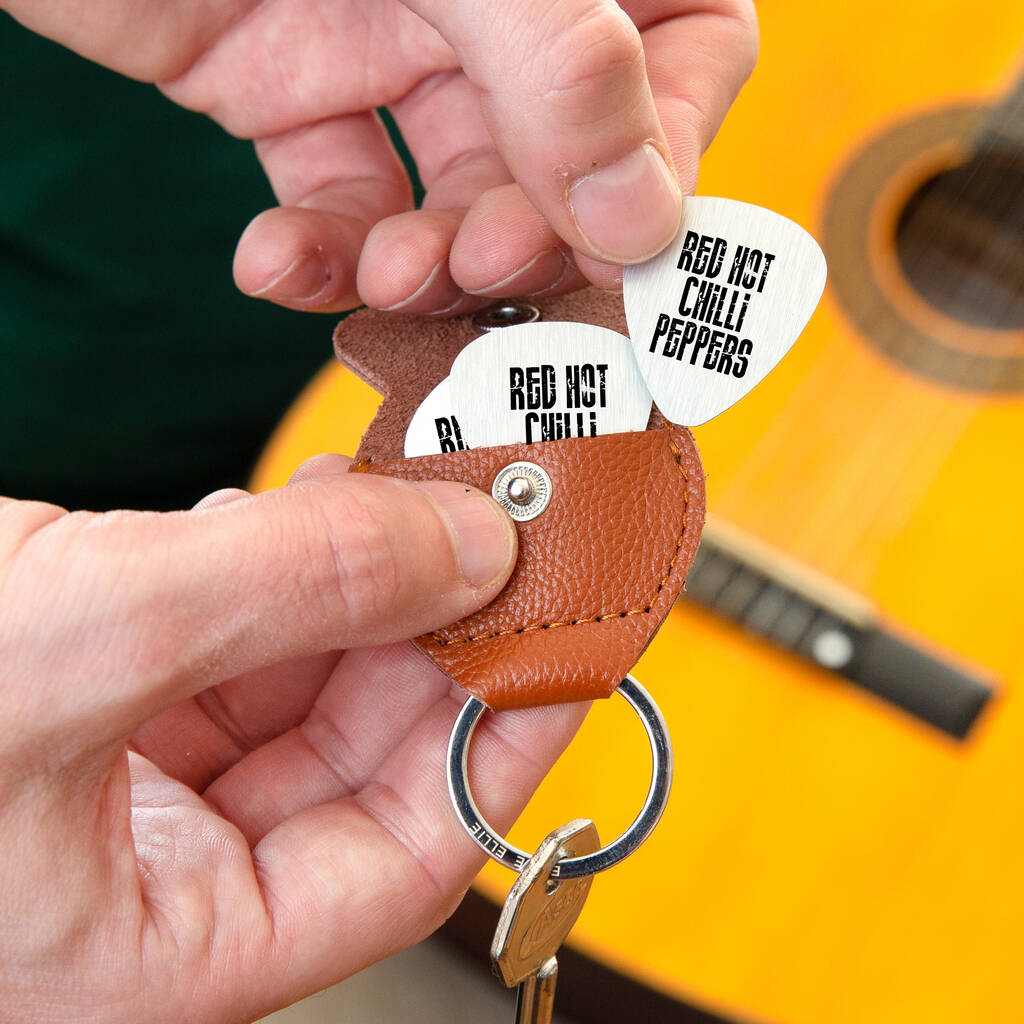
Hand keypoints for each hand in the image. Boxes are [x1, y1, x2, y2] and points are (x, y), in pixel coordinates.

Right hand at [0, 456, 584, 1020]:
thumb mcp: (91, 641)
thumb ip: (295, 587)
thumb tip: (468, 549)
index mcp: (168, 955)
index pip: (405, 861)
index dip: (500, 744)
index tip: (562, 644)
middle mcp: (155, 881)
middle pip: (359, 759)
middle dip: (430, 636)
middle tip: (491, 539)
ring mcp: (126, 789)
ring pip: (295, 689)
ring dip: (354, 587)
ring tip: (399, 501)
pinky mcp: (94, 706)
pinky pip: (225, 645)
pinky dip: (270, 570)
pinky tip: (296, 509)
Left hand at [4, 0, 756, 312]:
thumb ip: (552, 63)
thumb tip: (647, 220)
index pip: (684, 48)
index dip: (661, 156)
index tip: (615, 244)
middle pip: (562, 153)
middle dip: (524, 230)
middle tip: (476, 264)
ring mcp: (389, 39)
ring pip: (449, 196)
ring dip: (423, 260)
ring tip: (383, 275)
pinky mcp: (289, 87)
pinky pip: (334, 194)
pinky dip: (316, 250)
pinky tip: (277, 260)